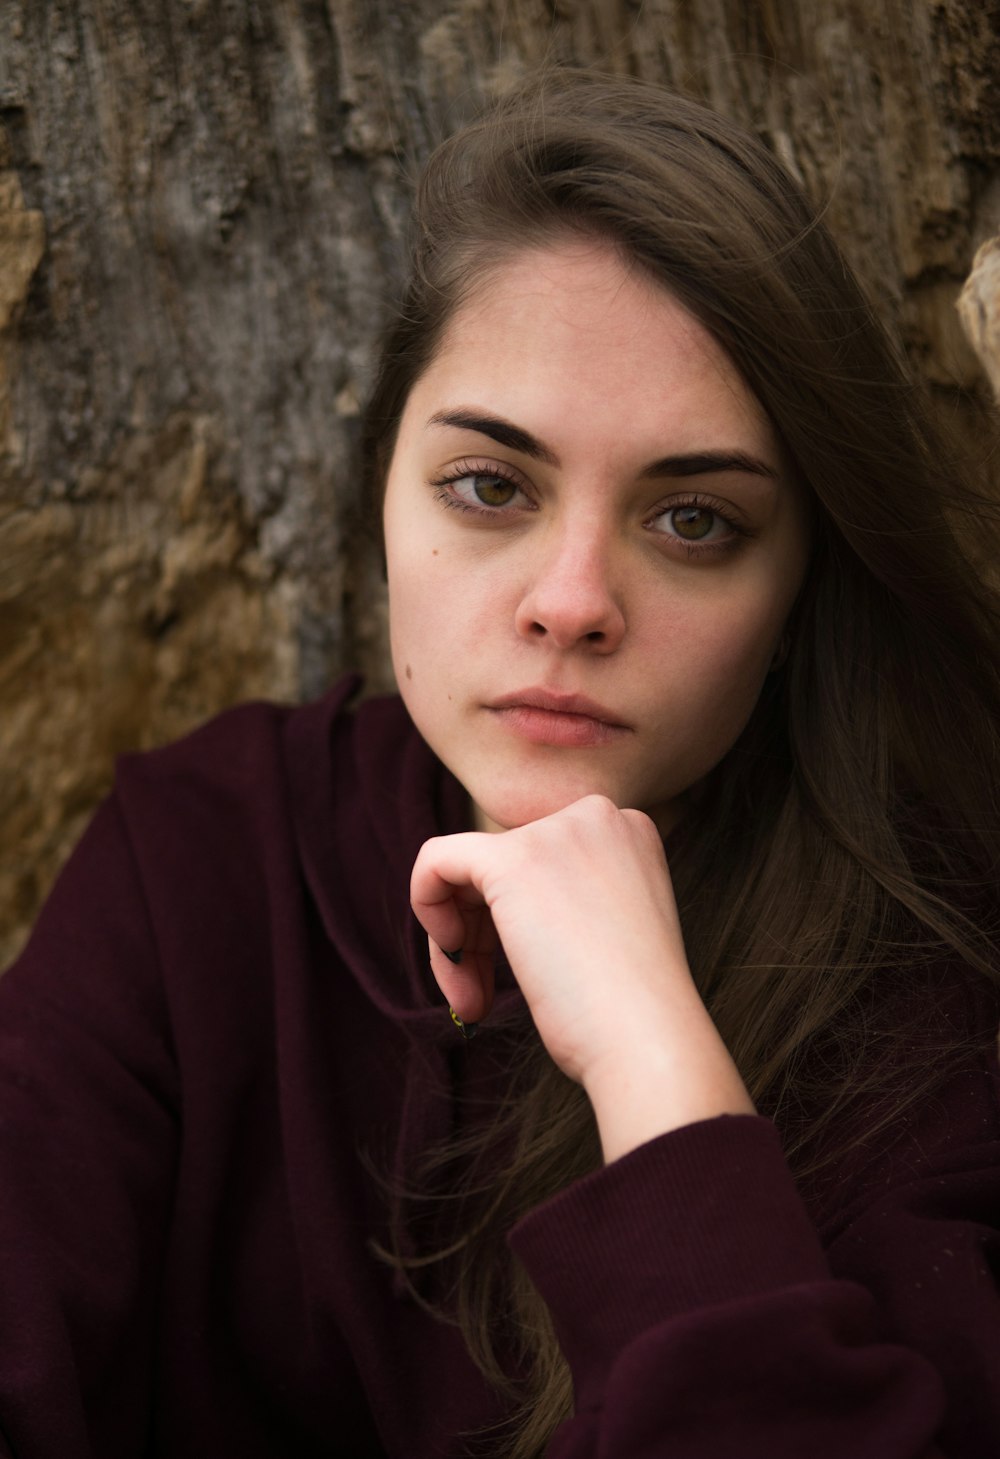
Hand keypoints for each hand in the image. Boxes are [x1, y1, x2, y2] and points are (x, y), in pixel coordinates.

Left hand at [410, 795, 753, 1159]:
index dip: (514, 918)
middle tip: (481, 995)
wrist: (647, 1039)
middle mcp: (596, 816)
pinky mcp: (511, 858)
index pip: (540, 859)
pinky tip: (451, 959)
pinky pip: (435, 860)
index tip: (515, 975)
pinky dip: (426, 906)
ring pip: (466, 869)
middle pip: (502, 862)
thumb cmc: (629, 1013)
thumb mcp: (608, 931)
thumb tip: (504, 902)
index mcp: (627, 830)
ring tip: (471, 1001)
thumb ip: (567, 898)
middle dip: (480, 931)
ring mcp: (555, 832)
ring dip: (459, 940)